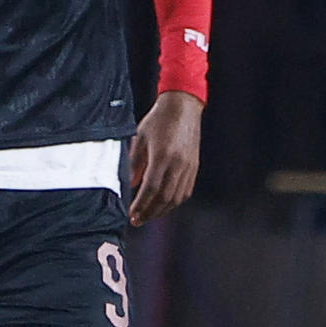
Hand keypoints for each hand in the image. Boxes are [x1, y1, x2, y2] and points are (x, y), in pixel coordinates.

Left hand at [128, 91, 202, 225]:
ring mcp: (189, 166)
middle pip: (165, 198)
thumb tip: (131, 185)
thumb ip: (134, 162)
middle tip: (137, 220)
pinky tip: (164, 204)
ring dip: (162, 210)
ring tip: (149, 215)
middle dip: (150, 212)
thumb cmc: (159, 119)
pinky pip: (185, 191)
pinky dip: (174, 201)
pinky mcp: (194, 166)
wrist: (183, 106)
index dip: (141, 205)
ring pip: (177, 197)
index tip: (132, 214)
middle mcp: (178, 164)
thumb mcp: (140, 138)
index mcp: (163, 156)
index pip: (152, 189)